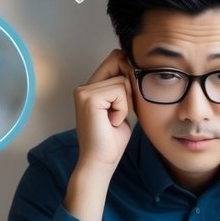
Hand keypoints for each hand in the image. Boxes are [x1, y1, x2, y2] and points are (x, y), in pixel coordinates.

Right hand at [73, 49, 133, 171]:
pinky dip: (123, 109)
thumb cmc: (112, 140)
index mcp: (90, 88)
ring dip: (126, 103)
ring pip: (122, 80)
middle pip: (118, 60)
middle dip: (129, 86)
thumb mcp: (122, 108)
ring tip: (114, 120)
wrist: (101, 162)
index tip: (130, 97)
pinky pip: (120, 91)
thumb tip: (135, 68)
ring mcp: (84, 91)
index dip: (129, 71)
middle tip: (120, 111)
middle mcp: (83, 87)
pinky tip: (112, 122)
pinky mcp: (88, 98)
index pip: (115, 58)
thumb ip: (124, 89)